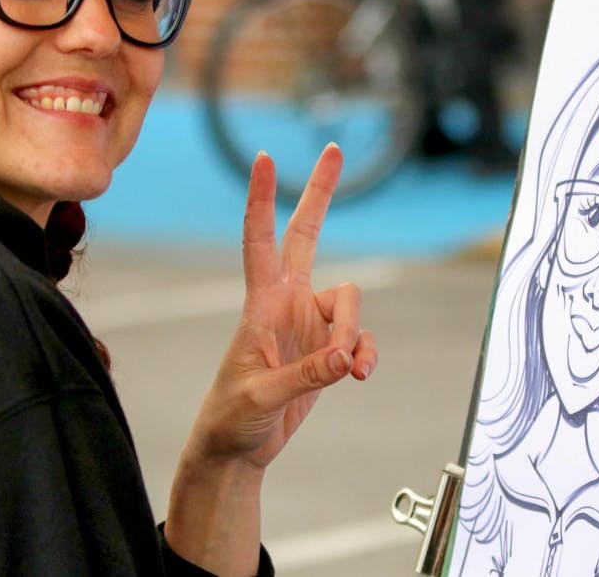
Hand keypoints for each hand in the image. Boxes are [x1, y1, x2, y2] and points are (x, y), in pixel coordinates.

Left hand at [188, 142, 378, 468]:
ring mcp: (309, 323)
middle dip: (321, 193)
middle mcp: (287, 303)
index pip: (260, 241)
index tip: (264, 158)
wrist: (237, 449)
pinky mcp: (326, 348)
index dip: (262, 200)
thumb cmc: (233, 418)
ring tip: (349, 371)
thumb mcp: (262, 396)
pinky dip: (365, 354)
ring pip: (351, 303)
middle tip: (334, 149)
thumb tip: (348, 358)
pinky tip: (360, 376)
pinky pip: (359, 339)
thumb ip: (307, 374)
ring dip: (356, 335)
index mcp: (261, 304)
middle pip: (307, 234)